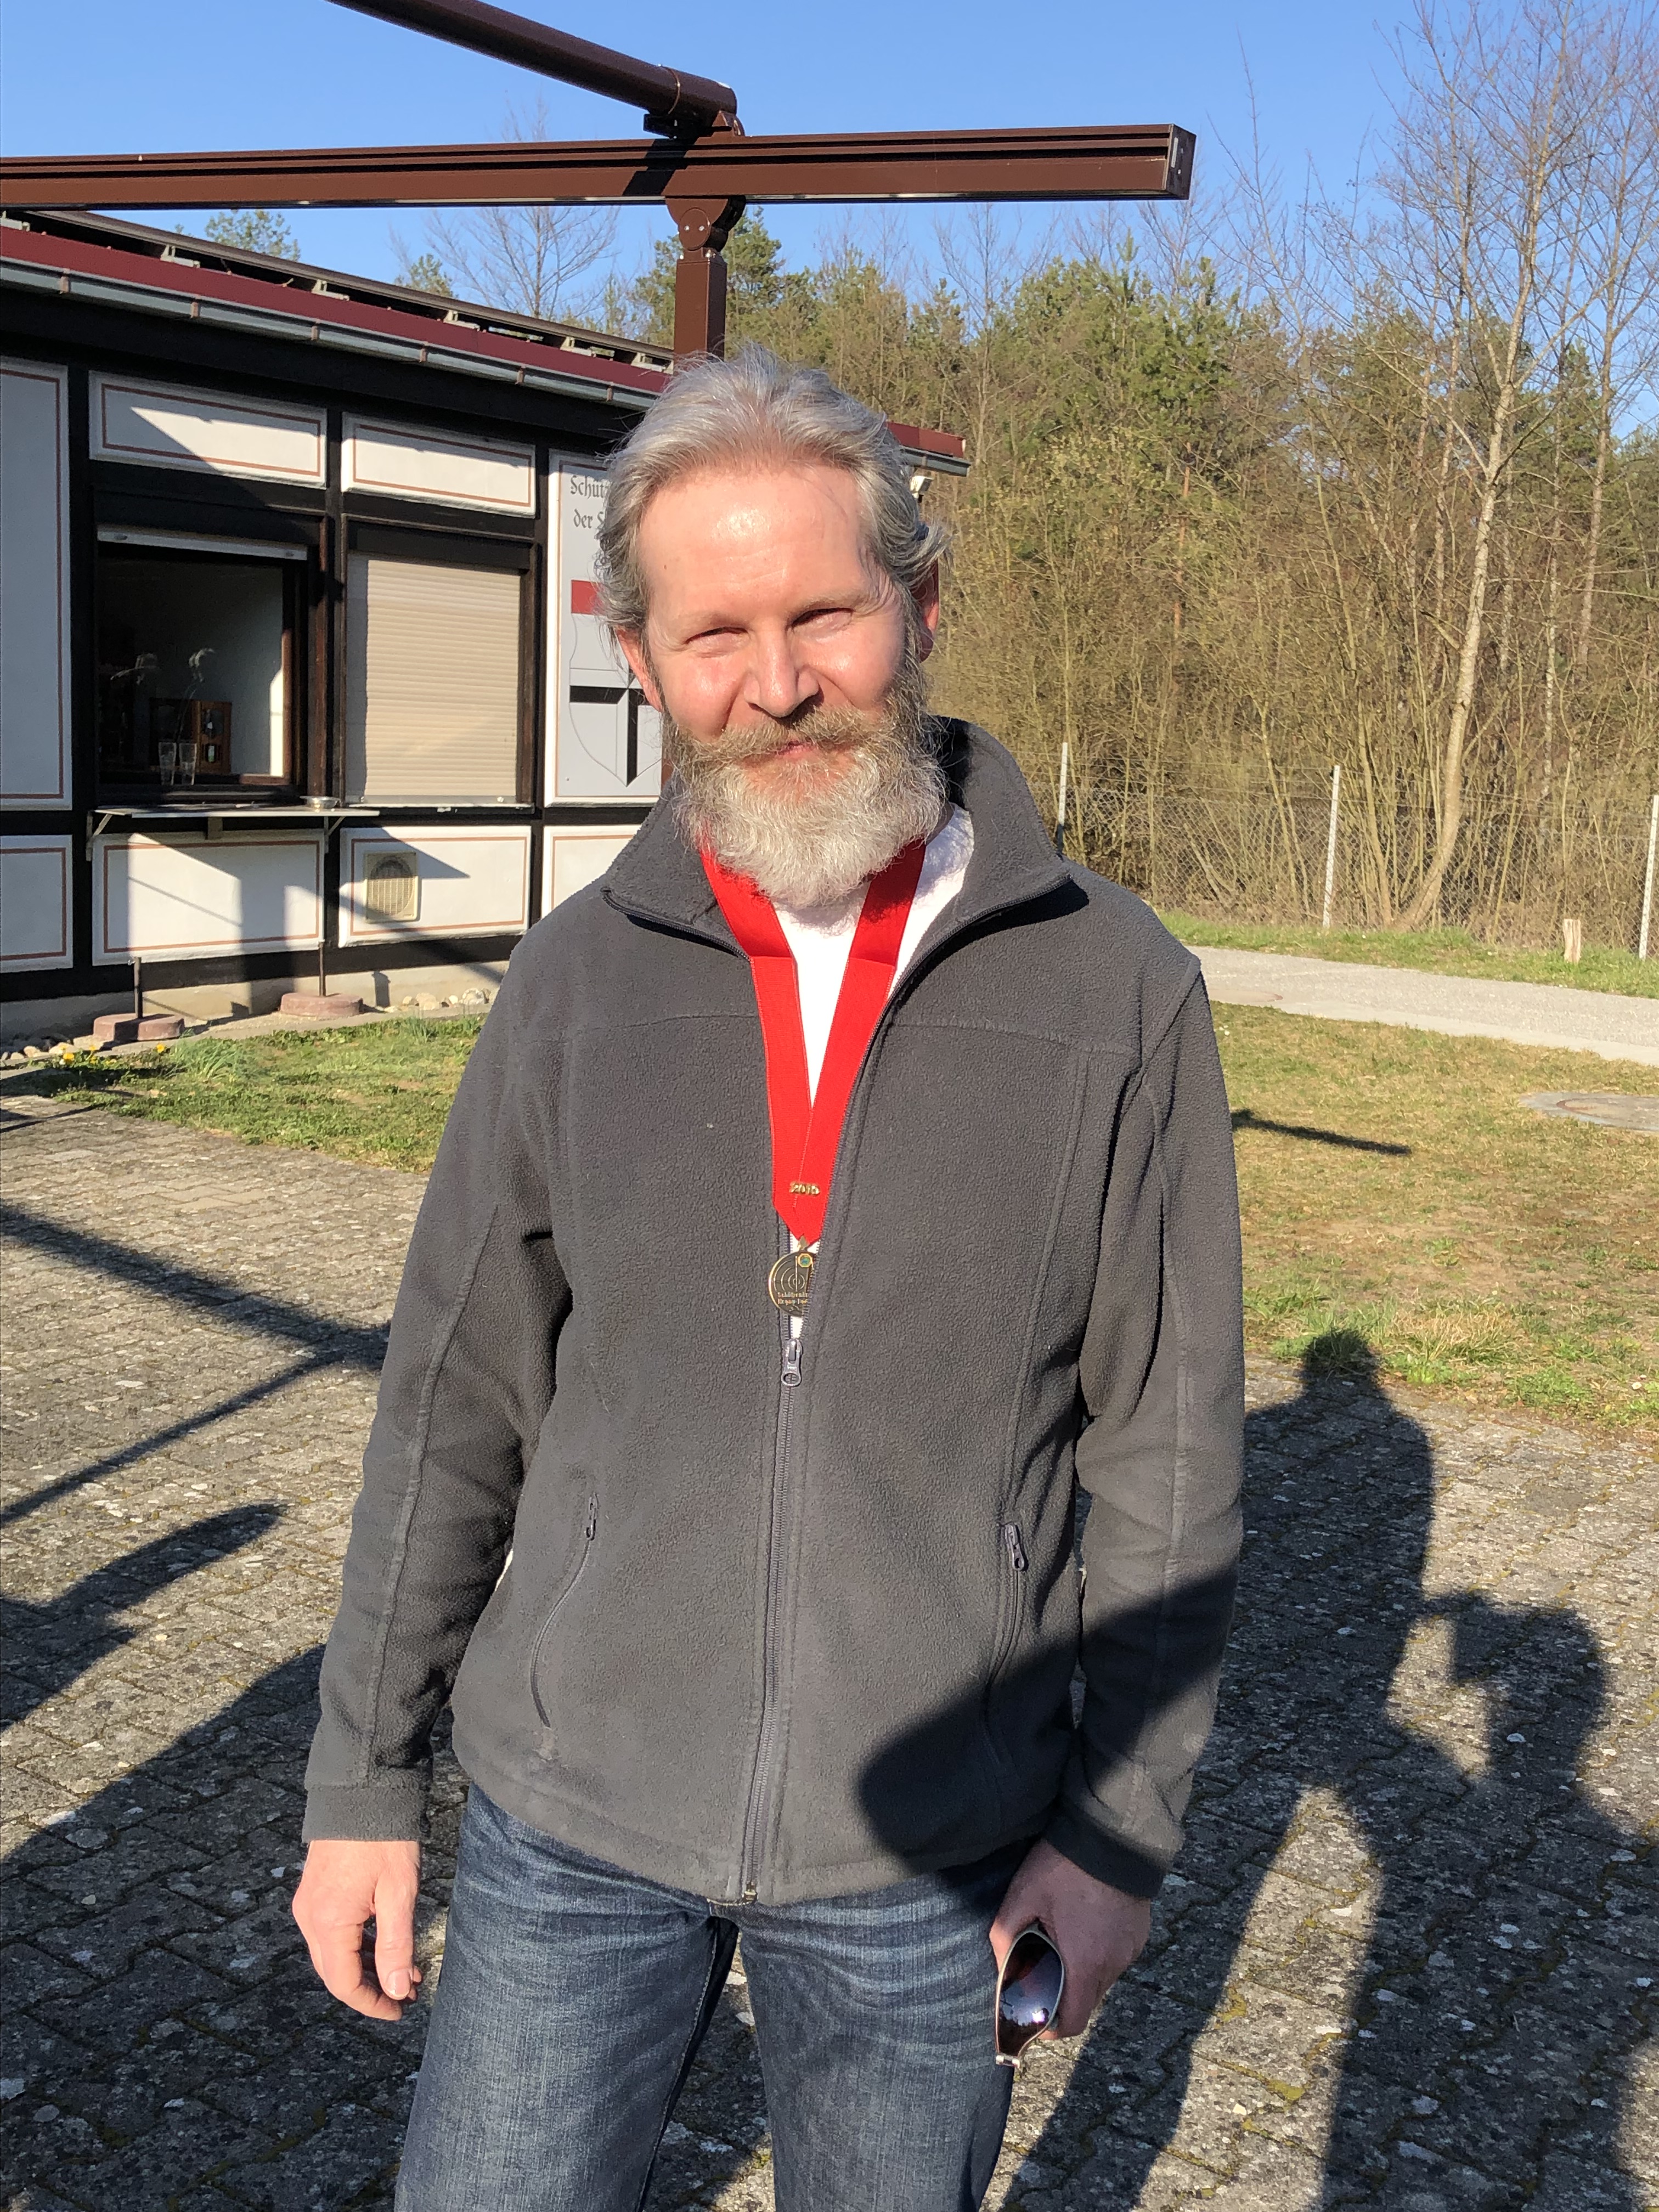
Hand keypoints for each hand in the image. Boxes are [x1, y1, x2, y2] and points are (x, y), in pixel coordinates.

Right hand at [292, 1838, 422, 2020]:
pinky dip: (358, 1944)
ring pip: (335, 1953)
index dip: (372, 2004)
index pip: (345, 1984)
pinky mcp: (316, 1889)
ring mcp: (310, 1902)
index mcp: (328, 1923)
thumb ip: (395, 1946)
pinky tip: (386, 1943)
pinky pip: (333, 1931)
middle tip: (409, 1991)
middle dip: (373, 1987)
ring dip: (368, 1966)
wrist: (362, 1788)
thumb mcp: (398, 1893)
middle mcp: (310, 1917)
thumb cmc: (384, 1838)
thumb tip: (396, 1992)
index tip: (401, 2011)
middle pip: (336, 1972)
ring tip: (406, 1970)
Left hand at [989, 1838, 1151, 2040]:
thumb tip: (1001, 1969)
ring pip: (1102, 1980)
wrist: (1111, 1833)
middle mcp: (1113, 1964)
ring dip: (1082, 1972)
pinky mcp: (1139, 1935)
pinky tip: (1084, 1926)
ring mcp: (1130, 1949)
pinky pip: (1116, 1958)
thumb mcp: (1022, 1897)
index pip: (1072, 2022)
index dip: (1050, 2025)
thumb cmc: (1063, 1866)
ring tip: (1063, 1942)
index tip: (1034, 2014)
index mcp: (1084, 1963)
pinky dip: (1099, 1953)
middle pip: (1086, 2002)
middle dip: (1063, 1996)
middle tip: (1042, 1971)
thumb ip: (1005, 1939)